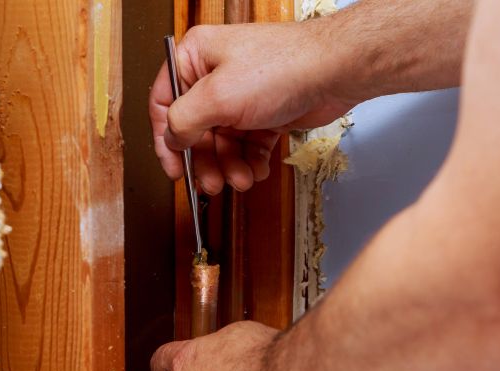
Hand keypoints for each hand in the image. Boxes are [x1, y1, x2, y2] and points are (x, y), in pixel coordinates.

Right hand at [149, 20, 354, 194]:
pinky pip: (248, 145)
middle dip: (205, 161)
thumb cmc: (283, 66)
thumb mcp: (217, 96)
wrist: (334, 71)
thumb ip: (184, 121)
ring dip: (229, 166)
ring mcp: (241, 96)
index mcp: (195, 58)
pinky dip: (250, 161)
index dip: (166, 140)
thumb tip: (171, 139)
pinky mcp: (265, 113)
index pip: (164, 104)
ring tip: (239, 180)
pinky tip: (256, 170)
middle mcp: (215, 76)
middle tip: (210, 183)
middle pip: (196, 130)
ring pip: (223, 143)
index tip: (174, 167)